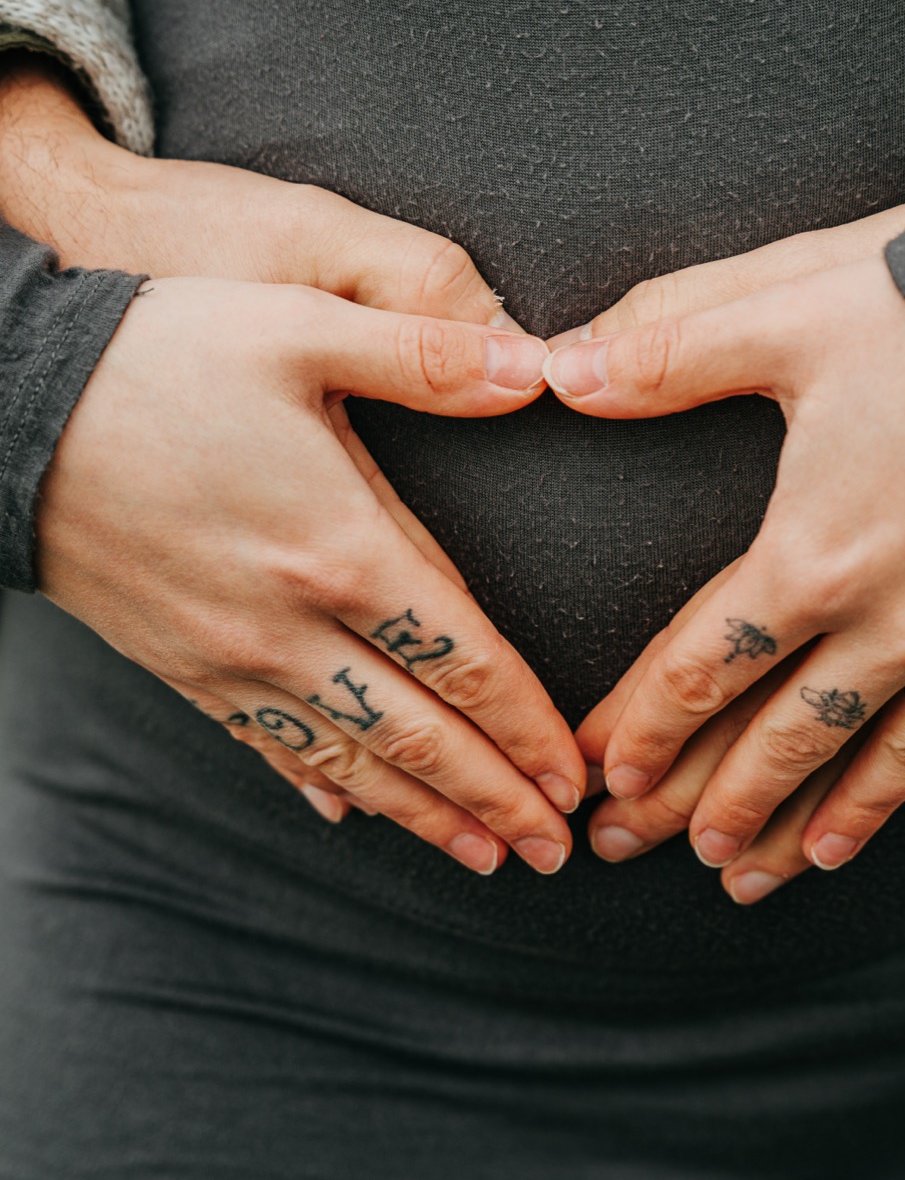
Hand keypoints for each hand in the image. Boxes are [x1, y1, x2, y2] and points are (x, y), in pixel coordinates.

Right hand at [3, 59, 582, 858]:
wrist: (4, 409)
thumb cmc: (156, 357)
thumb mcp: (297, 324)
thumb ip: (423, 354)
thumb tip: (531, 370)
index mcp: (338, 545)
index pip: (462, 660)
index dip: (526, 725)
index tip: (572, 772)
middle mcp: (288, 623)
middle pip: (417, 734)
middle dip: (495, 798)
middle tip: (557, 848)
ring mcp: (227, 656)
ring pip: (348, 759)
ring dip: (424, 814)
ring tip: (485, 856)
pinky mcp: (177, 663)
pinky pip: (263, 743)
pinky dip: (317, 782)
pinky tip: (347, 809)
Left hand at [550, 227, 904, 887]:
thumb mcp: (785, 312)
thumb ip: (665, 352)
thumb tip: (559, 370)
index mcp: (813, 553)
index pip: (706, 667)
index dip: (648, 728)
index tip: (609, 778)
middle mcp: (896, 621)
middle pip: (786, 739)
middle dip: (716, 802)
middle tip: (661, 851)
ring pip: (892, 763)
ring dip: (829, 823)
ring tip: (777, 870)